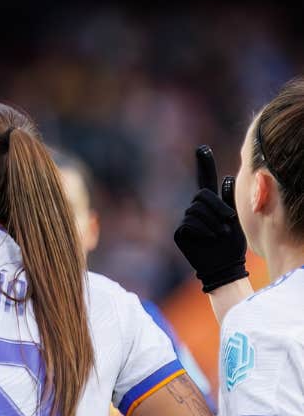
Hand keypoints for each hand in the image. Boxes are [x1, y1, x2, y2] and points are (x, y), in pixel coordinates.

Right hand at [173, 146, 247, 292]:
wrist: (224, 266)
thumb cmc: (232, 245)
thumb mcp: (235, 220)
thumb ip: (229, 201)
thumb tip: (226, 179)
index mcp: (211, 204)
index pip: (206, 180)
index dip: (204, 164)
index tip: (202, 148)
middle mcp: (196, 209)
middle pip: (201, 195)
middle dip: (216, 206)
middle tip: (227, 221)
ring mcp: (187, 221)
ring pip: (196, 210)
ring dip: (211, 221)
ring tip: (220, 234)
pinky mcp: (180, 233)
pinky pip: (189, 223)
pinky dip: (202, 229)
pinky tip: (209, 238)